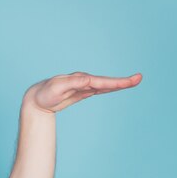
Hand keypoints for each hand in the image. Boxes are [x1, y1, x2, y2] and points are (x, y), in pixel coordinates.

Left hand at [22, 72, 142, 113]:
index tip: (129, 81)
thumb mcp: (57, 88)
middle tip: (139, 78)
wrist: (37, 98)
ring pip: (105, 85)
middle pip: (106, 81)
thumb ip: (73, 83)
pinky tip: (117, 87)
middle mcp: (84, 81)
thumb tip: (88, 80)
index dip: (116, 82)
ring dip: (118, 83)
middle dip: (122, 81)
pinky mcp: (82, 92)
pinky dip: (109, 87)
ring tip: (134, 81)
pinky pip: (99, 89)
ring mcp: (84, 86)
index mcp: (80, 80)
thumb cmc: (46, 93)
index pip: (101, 81)